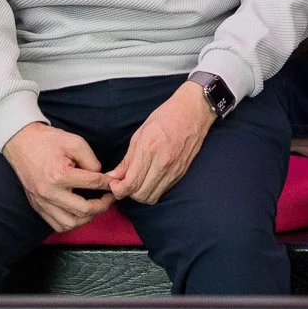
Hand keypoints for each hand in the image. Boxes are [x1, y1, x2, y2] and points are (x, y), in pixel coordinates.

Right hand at [2, 121, 107, 231]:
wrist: (21, 143)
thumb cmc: (48, 141)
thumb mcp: (74, 142)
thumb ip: (91, 160)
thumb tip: (101, 176)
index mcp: (60, 175)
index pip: (93, 184)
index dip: (108, 183)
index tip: (115, 183)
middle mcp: (50, 193)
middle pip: (83, 210)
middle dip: (102, 205)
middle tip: (110, 198)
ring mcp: (42, 202)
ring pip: (70, 223)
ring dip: (86, 218)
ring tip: (95, 207)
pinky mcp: (37, 206)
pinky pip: (56, 225)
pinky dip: (71, 223)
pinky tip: (78, 213)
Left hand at [101, 80, 214, 204]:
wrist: (194, 111)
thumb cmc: (166, 116)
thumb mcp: (141, 133)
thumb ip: (127, 159)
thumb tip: (113, 176)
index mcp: (149, 150)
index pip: (130, 184)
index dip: (117, 189)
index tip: (113, 183)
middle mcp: (163, 163)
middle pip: (140, 195)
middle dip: (127, 193)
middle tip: (122, 183)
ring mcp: (174, 169)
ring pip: (152, 197)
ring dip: (140, 194)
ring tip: (135, 182)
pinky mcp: (181, 173)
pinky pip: (162, 191)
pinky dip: (152, 190)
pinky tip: (148, 179)